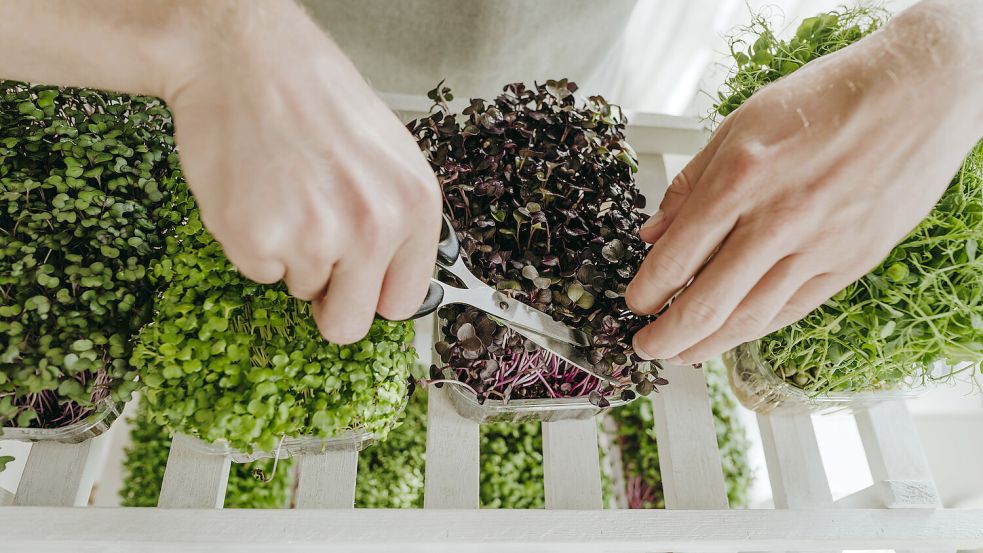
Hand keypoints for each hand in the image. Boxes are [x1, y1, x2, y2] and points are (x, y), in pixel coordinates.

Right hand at [164, 3, 440, 342]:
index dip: (372, 295)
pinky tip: (257, 192)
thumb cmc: (314, 99)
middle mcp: (373, 228)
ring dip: (288, 254)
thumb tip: (388, 284)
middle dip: (328, 302)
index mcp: (415, 206)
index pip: (401, 303)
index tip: (356, 283)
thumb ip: (396, 223)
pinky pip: (255, 271)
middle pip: (348, 325)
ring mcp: (314, 238)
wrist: (242, 56)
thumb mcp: (388, 156)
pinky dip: (250, 242)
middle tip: (312, 248)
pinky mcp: (256, 240)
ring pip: (298, 290)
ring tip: (284, 193)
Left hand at [626, 0, 982, 363]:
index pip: (676, 258)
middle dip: (667, 336)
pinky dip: (757, 329)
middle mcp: (778, 220)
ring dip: (709, 344)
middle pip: (708, 303)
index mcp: (740, 179)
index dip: (646, 291)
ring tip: (683, 353)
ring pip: (752, 317)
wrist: (916, 93)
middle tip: (646, 347)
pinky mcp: (852, 261)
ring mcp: (819, 246)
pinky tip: (733, 335)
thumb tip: (653, 232)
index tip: (634, 303)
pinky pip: (793, 308)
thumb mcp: (739, 124)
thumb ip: (691, 184)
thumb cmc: (826, 98)